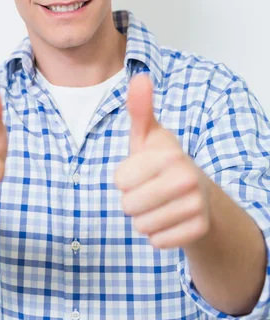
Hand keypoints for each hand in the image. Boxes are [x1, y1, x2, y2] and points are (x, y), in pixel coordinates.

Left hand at [114, 74, 209, 248]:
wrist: (198, 193)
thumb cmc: (162, 162)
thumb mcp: (148, 135)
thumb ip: (140, 109)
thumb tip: (139, 77)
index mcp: (170, 155)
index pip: (120, 181)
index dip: (125, 179)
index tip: (141, 171)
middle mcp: (187, 179)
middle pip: (129, 206)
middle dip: (132, 201)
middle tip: (150, 190)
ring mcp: (196, 206)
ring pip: (142, 226)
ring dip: (145, 218)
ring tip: (159, 204)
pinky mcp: (198, 230)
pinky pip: (157, 242)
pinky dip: (159, 234)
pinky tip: (170, 219)